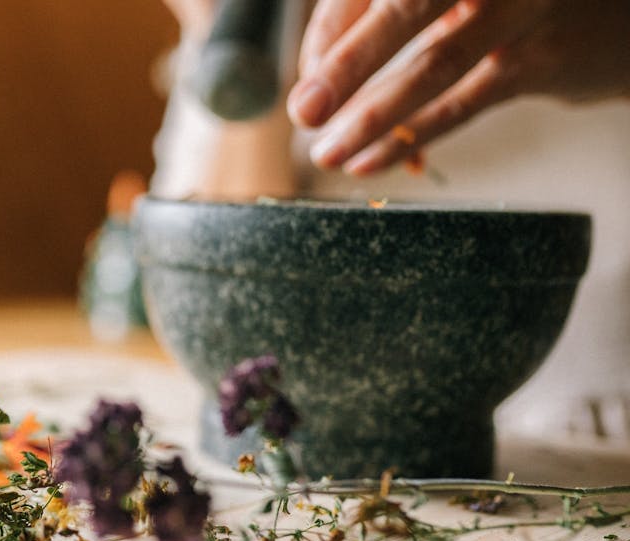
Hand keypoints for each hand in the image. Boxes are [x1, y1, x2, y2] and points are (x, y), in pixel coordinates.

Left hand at [287, 0, 629, 175]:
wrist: (613, 12)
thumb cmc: (507, 0)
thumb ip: (378, 14)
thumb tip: (315, 69)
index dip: (329, 33)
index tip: (308, 78)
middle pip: (401, 8)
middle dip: (343, 67)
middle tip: (304, 111)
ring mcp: (521, 6)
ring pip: (434, 64)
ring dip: (372, 117)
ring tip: (327, 152)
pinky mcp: (543, 57)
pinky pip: (464, 103)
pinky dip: (411, 137)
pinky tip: (369, 161)